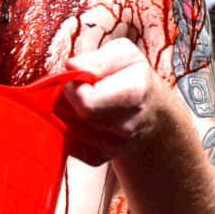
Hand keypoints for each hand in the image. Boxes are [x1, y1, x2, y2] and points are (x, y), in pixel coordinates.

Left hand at [58, 39, 182, 165]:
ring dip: (64, 114)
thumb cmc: (133, 78)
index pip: (86, 101)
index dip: (73, 85)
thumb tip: (71, 68)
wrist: (150, 114)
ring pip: (65, 129)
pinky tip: (80, 118)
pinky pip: (66, 143)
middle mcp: (126, 126)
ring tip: (79, 101)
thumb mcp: (124, 55)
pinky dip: (66, 129)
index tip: (78, 77)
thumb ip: (97, 59)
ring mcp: (112, 147)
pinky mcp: (97, 158)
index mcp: (135, 94)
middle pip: (73, 116)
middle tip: (74, 88)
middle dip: (65, 99)